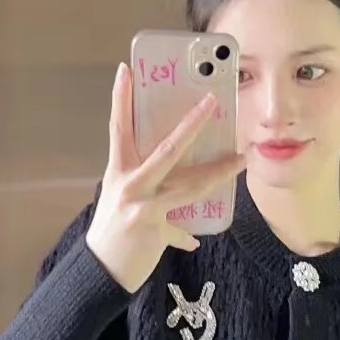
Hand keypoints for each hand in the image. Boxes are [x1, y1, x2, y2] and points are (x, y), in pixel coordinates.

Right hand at [86, 63, 246, 292]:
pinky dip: (186, 236)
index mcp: (118, 171)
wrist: (100, 270)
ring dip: (219, 172)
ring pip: (189, 185)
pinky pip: (180, 230)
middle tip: (211, 102)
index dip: (121, 99)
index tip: (125, 69)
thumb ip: (145, 188)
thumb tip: (171, 183)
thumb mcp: (120, 201)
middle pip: (167, 148)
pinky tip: (194, 241)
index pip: (118, 127)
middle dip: (192, 125)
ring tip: (240, 159)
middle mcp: (130, 184)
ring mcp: (144, 207)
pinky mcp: (155, 229)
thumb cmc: (111, 232)